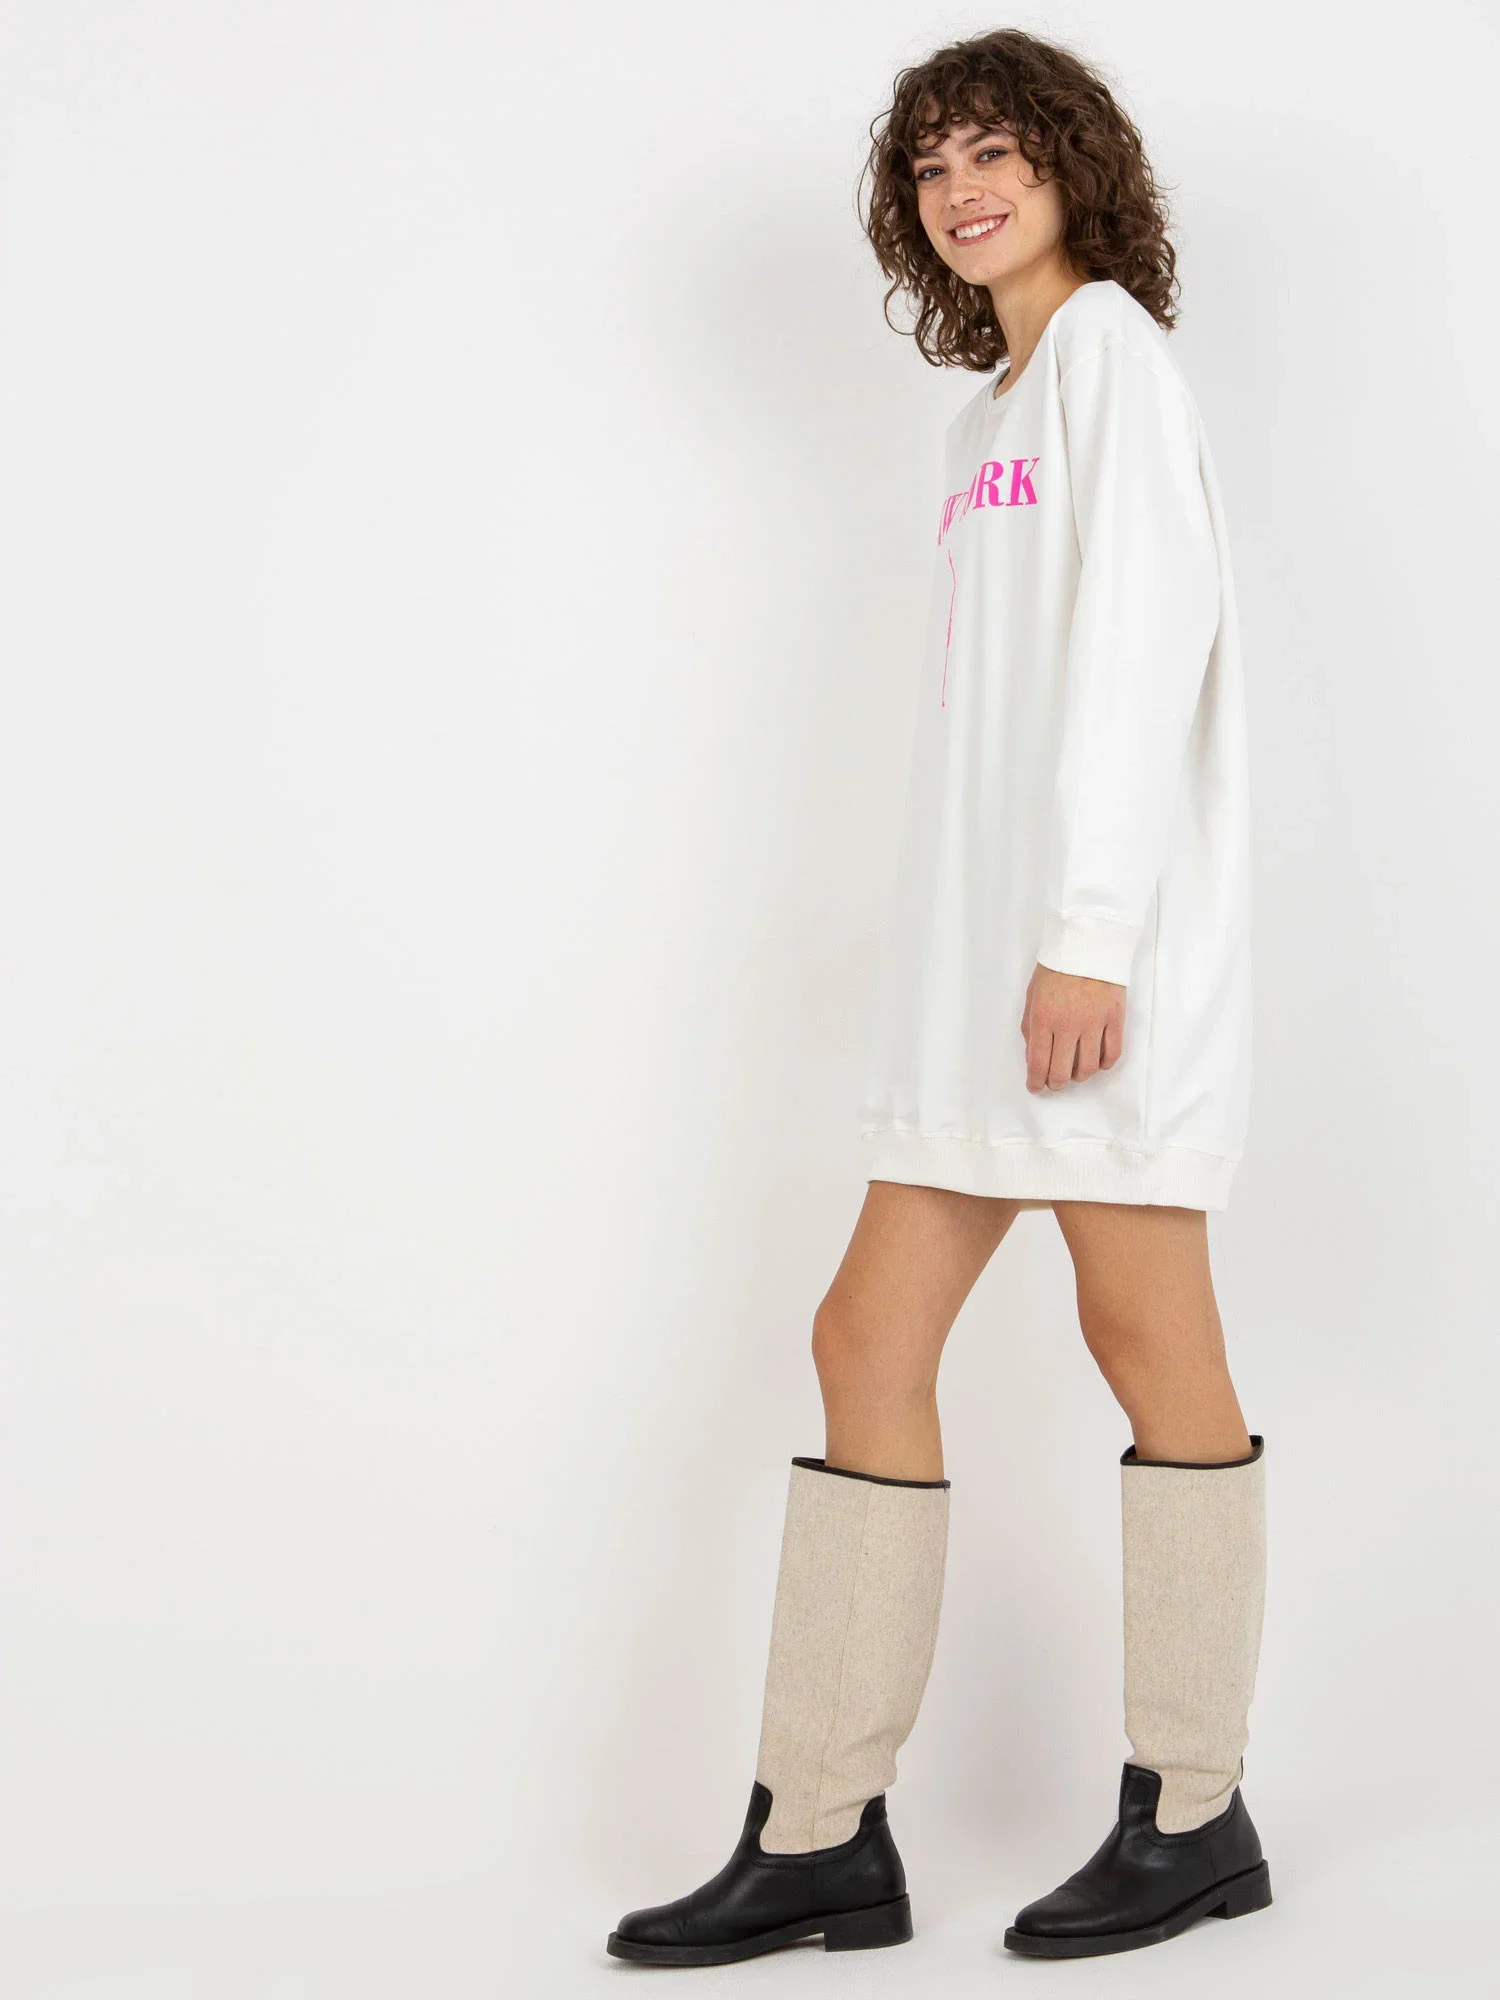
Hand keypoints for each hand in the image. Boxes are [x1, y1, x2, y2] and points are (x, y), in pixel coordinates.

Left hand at [1021, 963, 1124, 1091]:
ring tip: (1074, 1072)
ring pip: (1088, 1067)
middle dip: (1055, 1084)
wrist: (1088, 942)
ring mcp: (1094, 1022)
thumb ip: (1029, 1026)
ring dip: (1079, 1076)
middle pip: (1062, 1071)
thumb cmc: (1057, 966)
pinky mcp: (1115, 1018)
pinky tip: (1097, 1062)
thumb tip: (1033, 1056)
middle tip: (1053, 1083)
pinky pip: (1112, 1053)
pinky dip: (1104, 1064)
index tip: (1035, 1087)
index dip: (1035, 1082)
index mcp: (1043, 1017)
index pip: (1038, 1062)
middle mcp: (1068, 1024)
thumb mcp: (1032, 994)